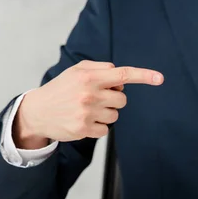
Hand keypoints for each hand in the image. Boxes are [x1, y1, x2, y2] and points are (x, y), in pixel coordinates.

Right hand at [14, 60, 163, 147]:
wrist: (37, 112)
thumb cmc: (61, 89)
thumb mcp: (77, 71)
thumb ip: (101, 69)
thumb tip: (120, 77)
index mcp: (89, 77)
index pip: (123, 75)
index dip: (144, 76)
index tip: (160, 78)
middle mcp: (89, 94)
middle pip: (122, 100)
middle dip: (113, 99)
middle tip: (95, 98)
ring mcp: (86, 113)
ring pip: (115, 115)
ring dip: (106, 113)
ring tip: (86, 109)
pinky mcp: (83, 129)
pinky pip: (106, 129)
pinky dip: (98, 126)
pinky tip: (83, 121)